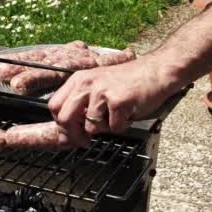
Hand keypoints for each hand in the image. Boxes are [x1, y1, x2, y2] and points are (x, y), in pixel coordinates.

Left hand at [48, 57, 180, 146]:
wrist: (157, 70)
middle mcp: (86, 84)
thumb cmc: (129, 81)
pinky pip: (113, 128)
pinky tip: (128, 114)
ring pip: (90, 127)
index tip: (70, 132)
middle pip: (64, 118)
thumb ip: (81, 104)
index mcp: (78, 80)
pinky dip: (122, 126)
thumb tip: (68, 132)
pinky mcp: (118, 100)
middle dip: (73, 135)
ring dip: (104, 129)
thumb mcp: (98, 86)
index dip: (60, 124)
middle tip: (84, 140)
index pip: (53, 106)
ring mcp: (102, 92)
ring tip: (115, 117)